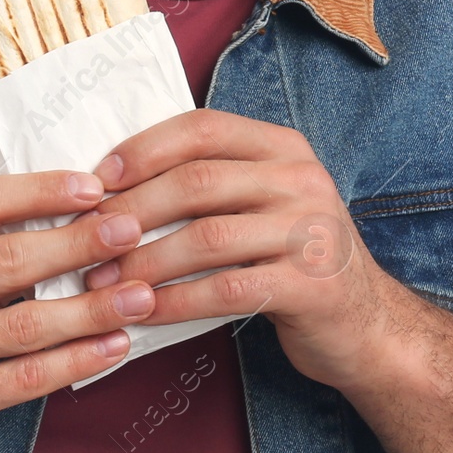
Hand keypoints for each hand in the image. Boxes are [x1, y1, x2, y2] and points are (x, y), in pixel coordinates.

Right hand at [0, 169, 155, 452]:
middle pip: (8, 260)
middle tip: (131, 230)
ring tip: (141, 294)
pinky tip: (115, 346)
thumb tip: (71, 209)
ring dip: (91, 307)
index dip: (39, 191)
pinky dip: (77, 359)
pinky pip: (26, 376)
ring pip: (25, 323)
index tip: (94, 187)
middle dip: (77, 243)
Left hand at [82, 110, 402, 394]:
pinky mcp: (313, 285)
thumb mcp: (263, 203)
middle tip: (86, 241)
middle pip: (198, 182)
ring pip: (208, 238)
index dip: (144, 150)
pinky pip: (228, 290)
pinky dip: (176, 302)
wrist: (366, 324)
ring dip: (144, 263)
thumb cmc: (291, 259)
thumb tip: (111, 182)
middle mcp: (302, 179)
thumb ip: (210, 182)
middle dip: (132, 212)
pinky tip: (143, 313)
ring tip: (102, 283)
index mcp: (283, 147)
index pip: (203, 128)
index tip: (97, 179)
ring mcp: (312, 231)